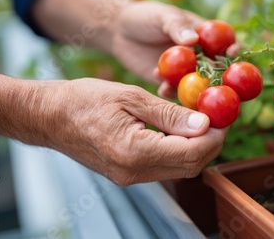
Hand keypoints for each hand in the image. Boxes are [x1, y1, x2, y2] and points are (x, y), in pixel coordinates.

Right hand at [33, 78, 226, 184]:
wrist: (49, 116)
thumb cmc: (83, 100)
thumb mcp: (131, 97)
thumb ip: (170, 114)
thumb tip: (205, 124)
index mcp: (135, 151)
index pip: (193, 152)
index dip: (215, 135)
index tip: (224, 116)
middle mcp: (134, 172)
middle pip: (191, 166)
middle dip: (211, 143)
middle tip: (218, 118)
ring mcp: (130, 177)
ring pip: (180, 169)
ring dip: (197, 148)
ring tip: (202, 121)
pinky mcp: (127, 174)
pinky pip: (164, 167)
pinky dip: (180, 150)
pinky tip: (181, 131)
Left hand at [111, 0, 239, 97]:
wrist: (118, 31)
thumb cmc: (145, 16)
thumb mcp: (161, 16)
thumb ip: (176, 26)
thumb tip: (194, 39)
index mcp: (204, 35)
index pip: (226, 42)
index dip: (234, 48)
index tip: (232, 53)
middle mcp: (199, 55)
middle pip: (218, 69)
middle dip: (220, 78)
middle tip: (216, 83)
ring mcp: (185, 71)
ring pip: (199, 84)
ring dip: (197, 90)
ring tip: (185, 89)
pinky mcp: (169, 82)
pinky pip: (176, 91)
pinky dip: (173, 93)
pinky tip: (163, 89)